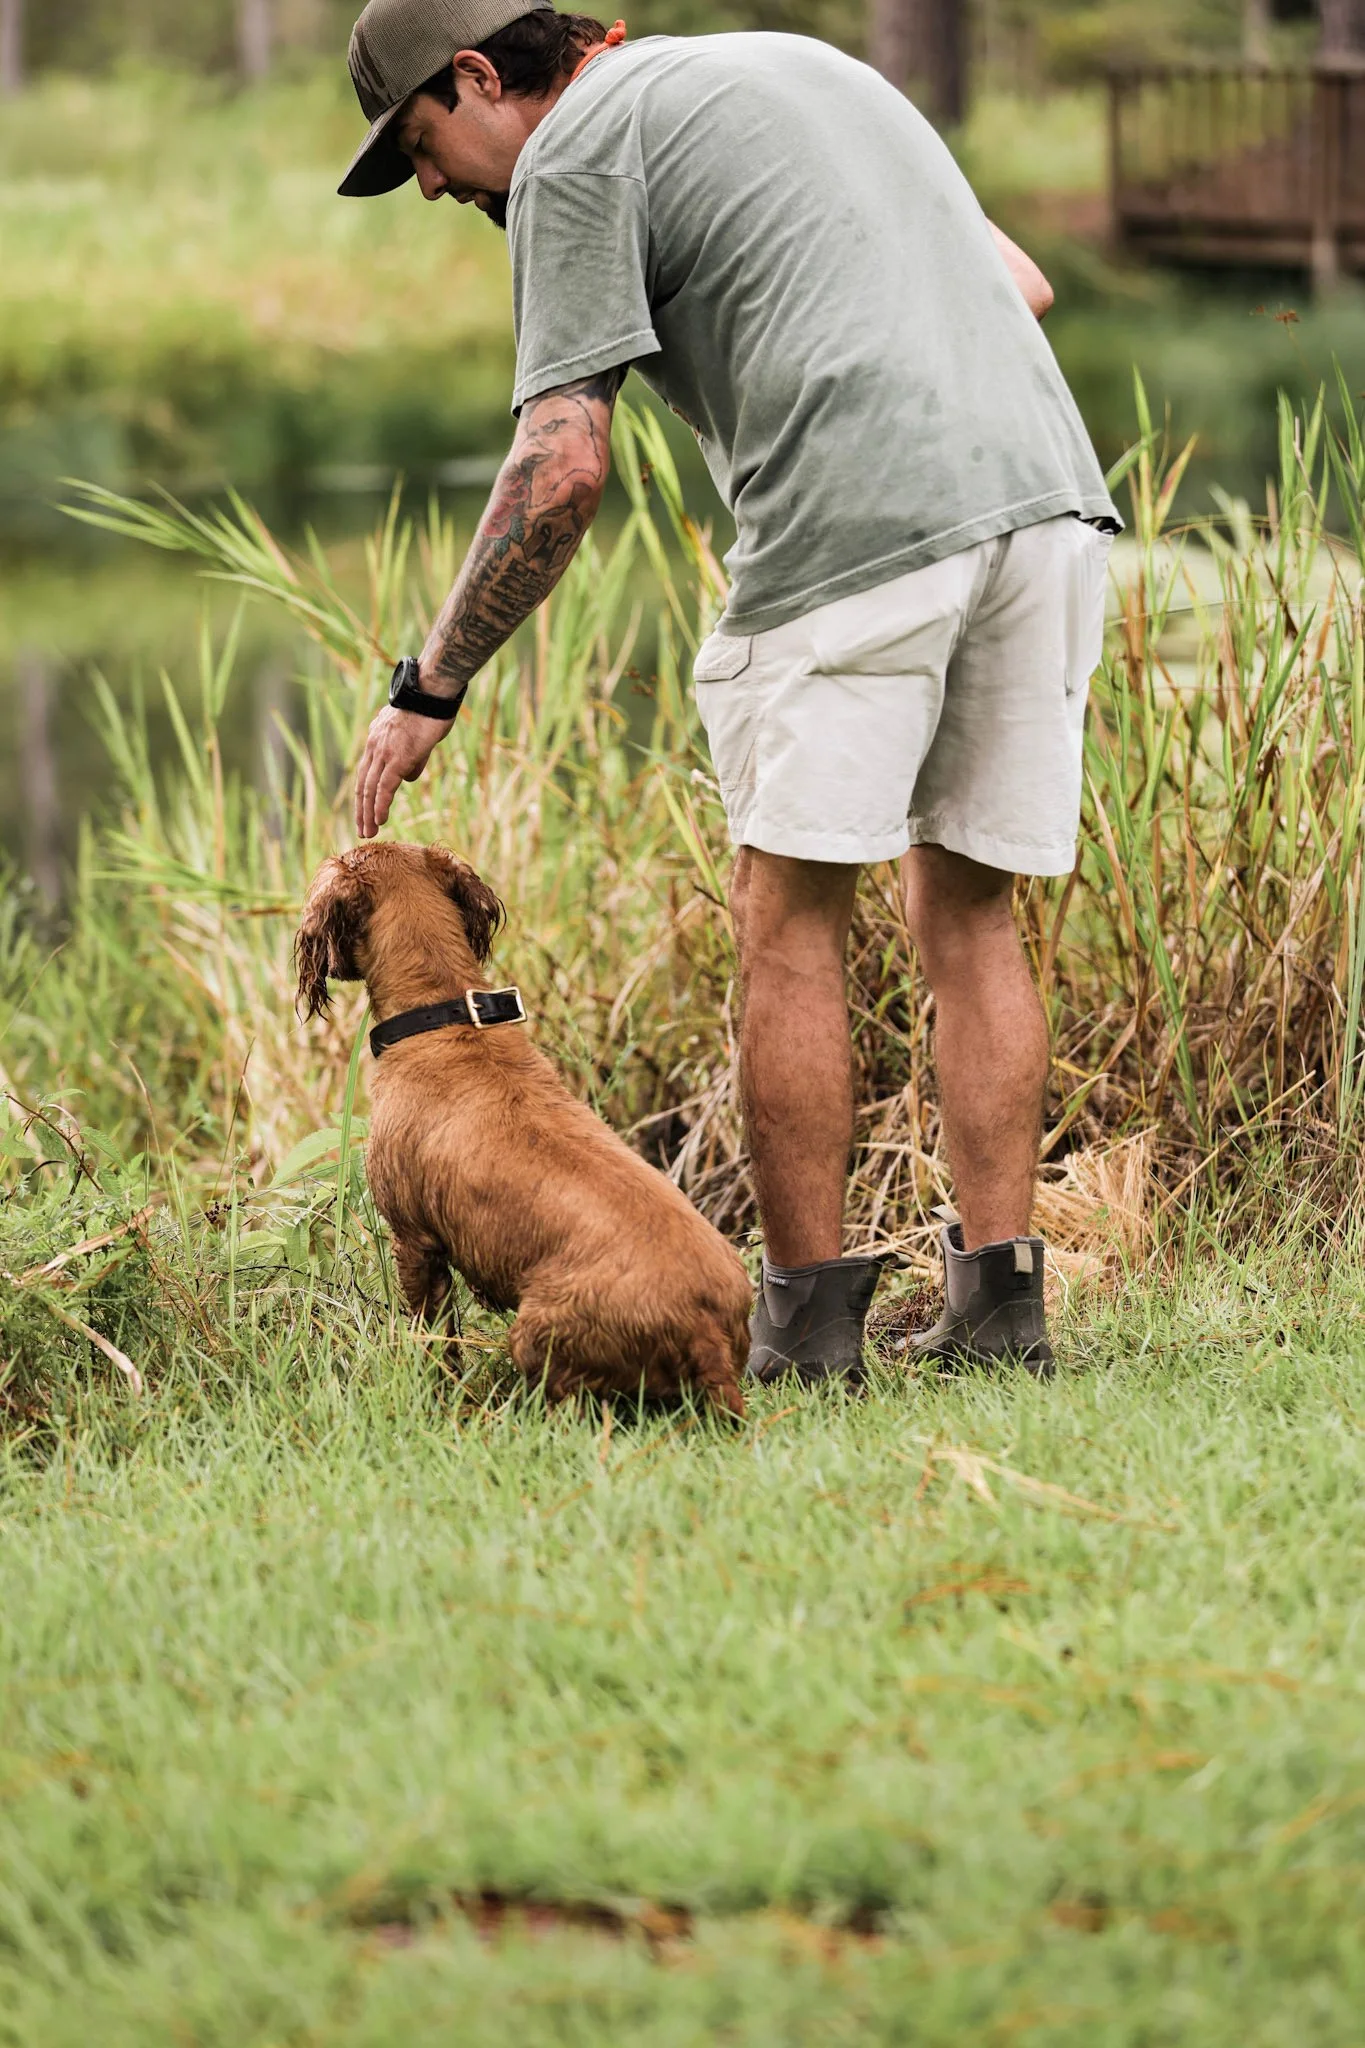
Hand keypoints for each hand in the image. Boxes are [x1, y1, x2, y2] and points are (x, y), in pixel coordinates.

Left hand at [354, 703, 454, 839]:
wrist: (433, 693)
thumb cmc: (430, 711)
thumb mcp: (417, 738)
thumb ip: (411, 760)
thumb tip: (408, 779)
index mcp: (376, 740)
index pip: (365, 773)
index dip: (364, 795)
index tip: (365, 812)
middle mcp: (374, 746)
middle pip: (362, 784)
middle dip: (361, 810)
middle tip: (363, 830)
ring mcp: (384, 752)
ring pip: (370, 789)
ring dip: (368, 813)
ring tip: (369, 832)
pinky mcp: (397, 758)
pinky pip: (384, 787)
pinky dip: (380, 806)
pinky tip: (379, 820)